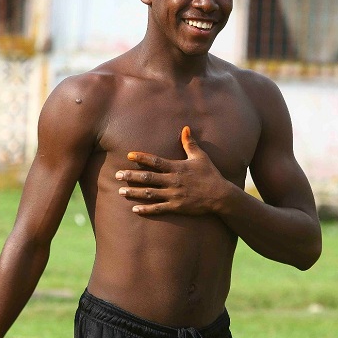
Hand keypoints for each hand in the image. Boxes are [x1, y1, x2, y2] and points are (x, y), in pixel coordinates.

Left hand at [116, 126, 230, 214]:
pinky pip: (158, 209)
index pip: (156, 161)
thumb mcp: (201, 157)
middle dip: (131, 176)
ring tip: (120, 191)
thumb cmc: (210, 175)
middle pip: (148, 177)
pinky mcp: (176, 207)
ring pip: (149, 193)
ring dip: (134, 192)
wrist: (220, 196)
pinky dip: (146, 209)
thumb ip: (190, 143)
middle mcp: (173, 181)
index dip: (142, 158)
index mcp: (177, 168)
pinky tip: (134, 209)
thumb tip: (185, 128)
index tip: (129, 155)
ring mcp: (173, 195)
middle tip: (117, 175)